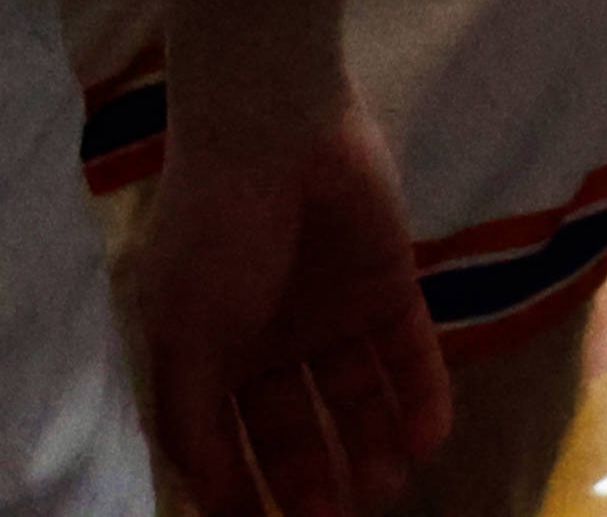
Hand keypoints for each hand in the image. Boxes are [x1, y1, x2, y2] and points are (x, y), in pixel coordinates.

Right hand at [129, 87, 451, 516]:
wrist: (271, 126)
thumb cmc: (213, 233)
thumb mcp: (180, 334)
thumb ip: (191, 420)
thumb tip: (207, 497)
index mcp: (213, 351)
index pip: (232, 441)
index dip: (245, 491)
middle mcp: (272, 339)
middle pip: (298, 430)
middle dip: (314, 481)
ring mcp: (333, 312)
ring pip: (359, 402)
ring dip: (372, 448)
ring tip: (385, 488)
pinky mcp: (389, 285)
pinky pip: (410, 356)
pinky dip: (422, 399)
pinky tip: (426, 440)